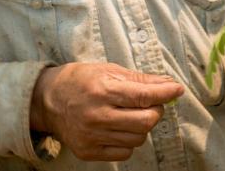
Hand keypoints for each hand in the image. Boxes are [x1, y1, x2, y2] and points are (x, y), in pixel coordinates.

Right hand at [30, 62, 183, 161]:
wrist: (47, 101)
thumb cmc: (81, 81)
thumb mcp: (109, 71)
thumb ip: (140, 80)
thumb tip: (169, 85)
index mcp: (102, 90)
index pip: (143, 96)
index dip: (165, 94)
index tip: (177, 90)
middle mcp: (97, 116)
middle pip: (145, 122)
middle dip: (155, 111)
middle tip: (150, 103)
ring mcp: (92, 137)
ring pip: (138, 139)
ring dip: (142, 126)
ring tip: (130, 114)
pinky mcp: (88, 152)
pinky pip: (124, 153)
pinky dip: (128, 141)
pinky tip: (119, 128)